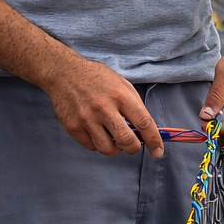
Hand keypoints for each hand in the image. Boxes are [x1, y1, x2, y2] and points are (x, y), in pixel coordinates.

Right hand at [41, 57, 163, 157]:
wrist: (65, 73)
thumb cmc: (98, 79)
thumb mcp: (121, 84)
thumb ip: (134, 105)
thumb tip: (145, 129)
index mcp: (121, 95)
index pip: (143, 122)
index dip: (153, 140)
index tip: (158, 151)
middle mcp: (104, 108)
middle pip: (126, 140)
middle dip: (134, 148)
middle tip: (134, 146)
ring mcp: (87, 118)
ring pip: (107, 149)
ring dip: (115, 149)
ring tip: (114, 140)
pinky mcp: (72, 126)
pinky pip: (91, 146)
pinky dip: (98, 144)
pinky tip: (98, 133)